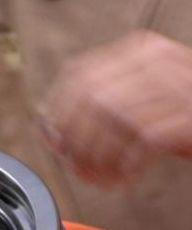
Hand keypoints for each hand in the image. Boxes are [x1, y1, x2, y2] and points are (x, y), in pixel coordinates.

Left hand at [39, 31, 191, 186]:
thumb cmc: (190, 117)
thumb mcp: (146, 103)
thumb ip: (103, 109)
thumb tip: (52, 131)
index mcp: (144, 50)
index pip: (80, 74)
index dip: (59, 111)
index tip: (55, 140)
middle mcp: (160, 61)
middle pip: (91, 97)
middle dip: (76, 139)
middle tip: (77, 167)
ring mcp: (179, 86)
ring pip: (112, 119)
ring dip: (99, 157)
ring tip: (101, 178)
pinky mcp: (191, 116)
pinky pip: (142, 140)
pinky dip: (127, 165)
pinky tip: (126, 178)